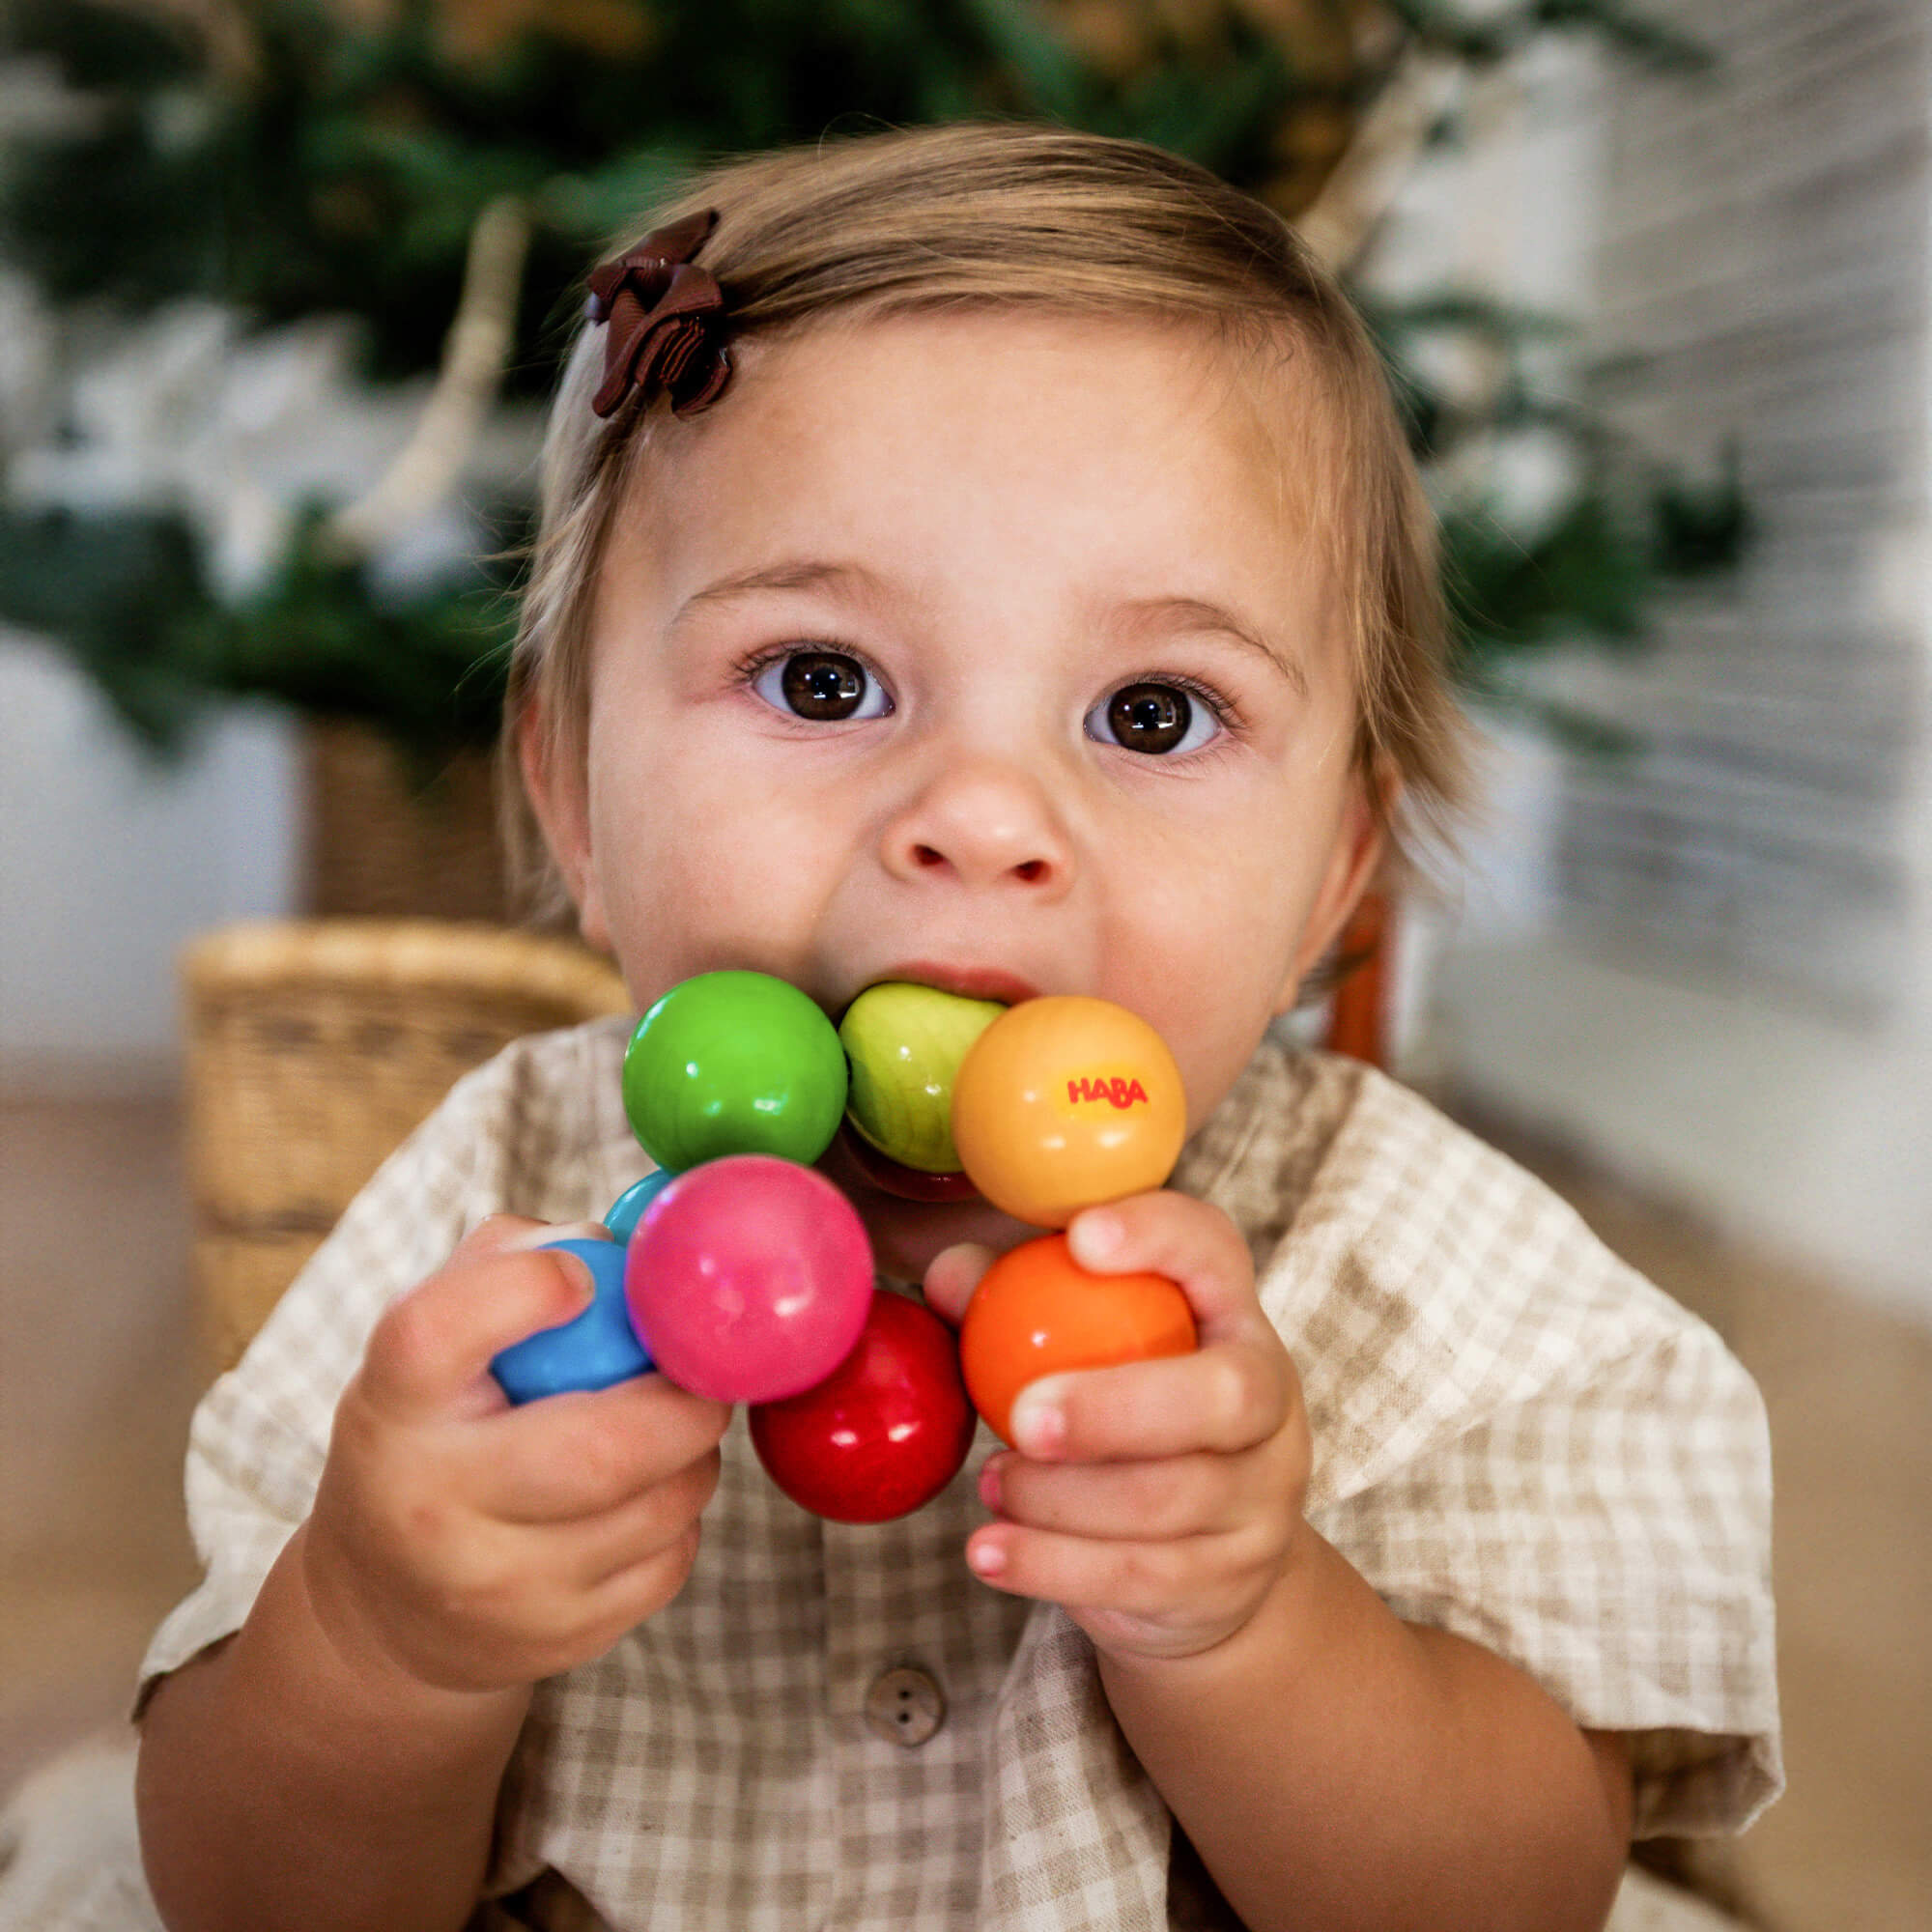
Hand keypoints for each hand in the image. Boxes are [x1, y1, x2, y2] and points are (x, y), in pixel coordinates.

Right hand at [302, 1216, 730, 1696]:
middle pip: (597, 1450)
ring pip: (656, 1507)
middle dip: (683, 1400)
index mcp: (392, 1405)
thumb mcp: (430, 1343)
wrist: (382, 1612)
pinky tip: (646, 1498)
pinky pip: (668, 1563)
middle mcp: (429, 1504)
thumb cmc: (432, 1430)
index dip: (523, 1290)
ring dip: (693, 1455)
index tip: (579, 1280)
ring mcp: (493, 1588)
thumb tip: (625, 1245)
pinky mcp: (554, 1644)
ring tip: (671, 1429)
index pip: (438, 1333)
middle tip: (699, 1371)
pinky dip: (681, 1518)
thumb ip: (509, 1263)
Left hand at [925, 1194, 1310, 1663]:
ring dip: (1060, 1498)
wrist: (1203, 1555)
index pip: (1212, 1249)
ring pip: (1172, 1499)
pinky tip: (991, 1551)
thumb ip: (1008, 1303)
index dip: (1159, 1235)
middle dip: (1120, 1406)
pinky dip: (1052, 1566)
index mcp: (1227, 1312)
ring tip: (993, 1482)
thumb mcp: (1074, 1350)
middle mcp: (1270, 1397)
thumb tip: (949, 1279)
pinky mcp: (1230, 1578)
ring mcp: (1261, 1495)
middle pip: (1228, 1396)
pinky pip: (1141, 1576)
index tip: (1081, 1238)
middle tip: (1023, 1417)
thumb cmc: (1119, 1414)